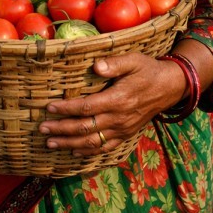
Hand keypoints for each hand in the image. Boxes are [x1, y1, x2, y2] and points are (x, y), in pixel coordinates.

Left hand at [39, 52, 187, 153]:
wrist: (170, 87)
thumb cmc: (148, 70)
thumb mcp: (133, 60)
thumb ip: (114, 64)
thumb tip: (96, 66)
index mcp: (118, 99)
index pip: (86, 107)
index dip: (66, 109)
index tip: (49, 108)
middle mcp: (119, 118)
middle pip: (85, 128)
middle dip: (61, 129)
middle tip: (42, 130)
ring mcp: (122, 129)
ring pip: (92, 142)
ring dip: (69, 144)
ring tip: (50, 144)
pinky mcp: (126, 134)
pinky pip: (105, 147)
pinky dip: (88, 152)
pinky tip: (74, 152)